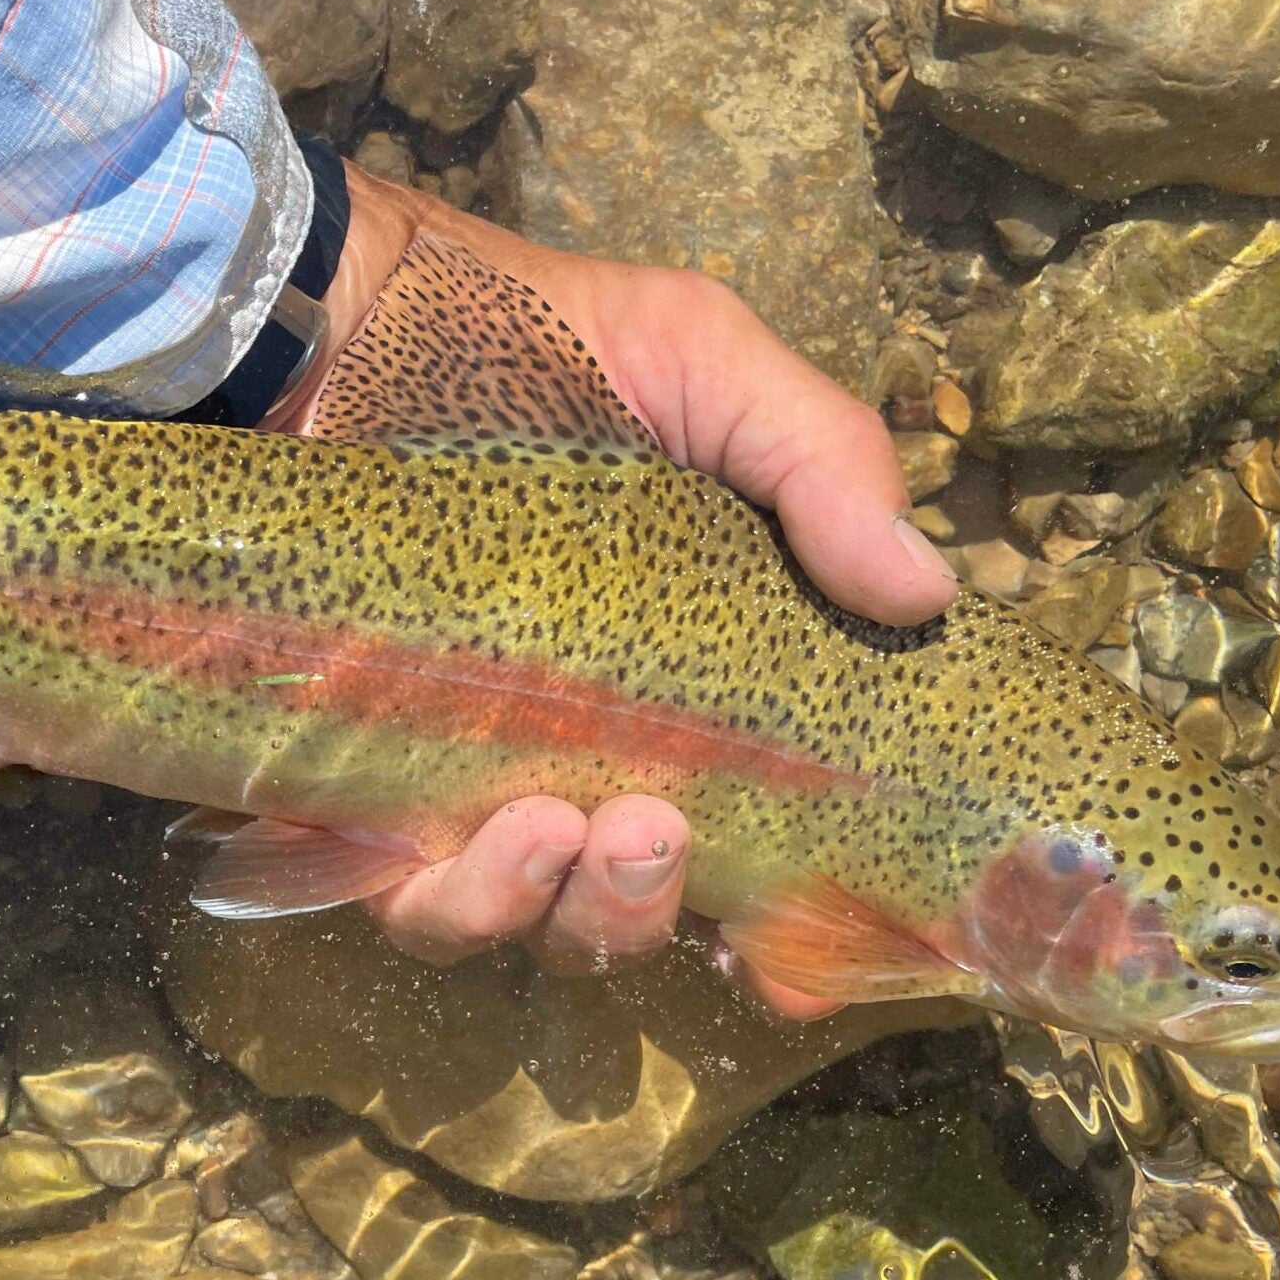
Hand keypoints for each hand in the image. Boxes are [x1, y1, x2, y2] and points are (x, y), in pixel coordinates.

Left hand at [265, 166, 955, 1013]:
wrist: (351, 314)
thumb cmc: (542, 341)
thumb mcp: (707, 365)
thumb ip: (821, 461)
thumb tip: (928, 593)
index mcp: (689, 685)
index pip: (754, 844)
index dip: (786, 930)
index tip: (801, 964)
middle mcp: (584, 754)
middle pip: (633, 908)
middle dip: (651, 905)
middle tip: (656, 831)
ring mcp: (471, 776)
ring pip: (531, 921)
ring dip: (569, 911)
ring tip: (563, 826)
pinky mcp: (364, 782)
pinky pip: (412, 901)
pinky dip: (458, 904)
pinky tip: (494, 834)